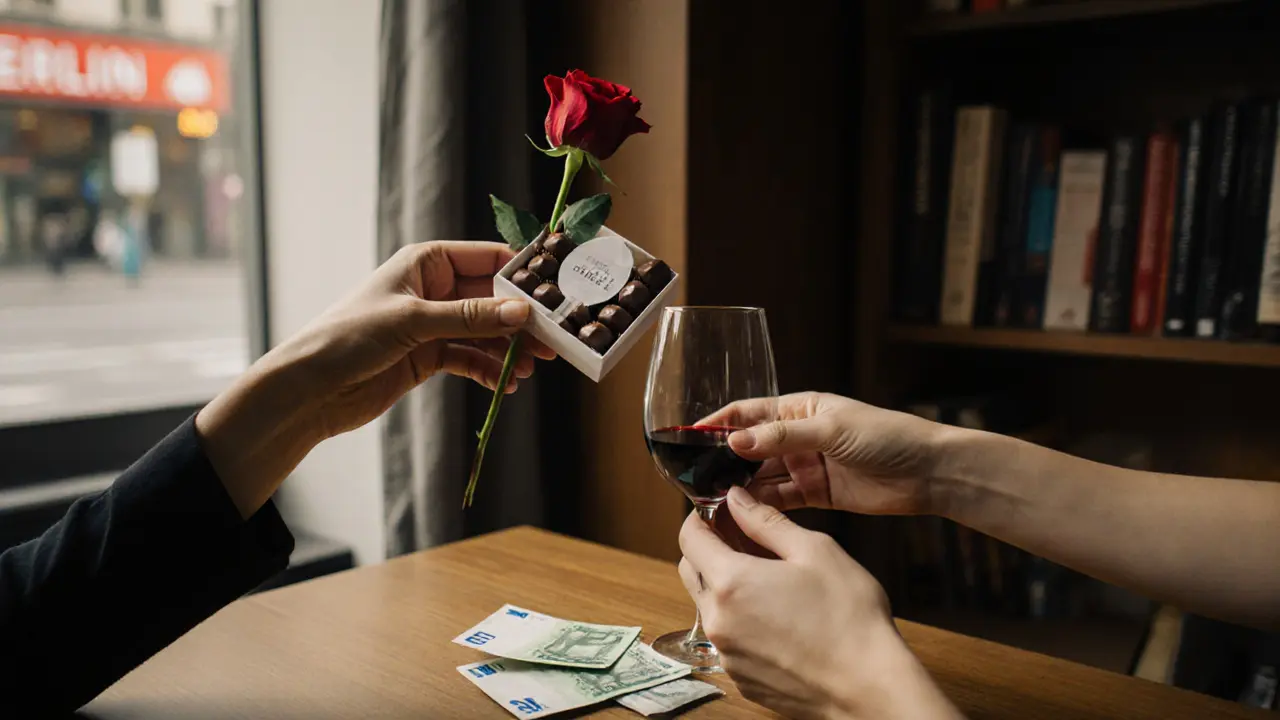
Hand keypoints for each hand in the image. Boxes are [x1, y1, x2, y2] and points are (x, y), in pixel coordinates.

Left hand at [268, 241, 553, 437]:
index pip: (489, 258)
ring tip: (532, 367)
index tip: (557, 293)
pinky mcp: (430, 356)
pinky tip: (504, 383)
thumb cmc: (350, 337)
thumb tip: (523, 312)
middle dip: (523, 319)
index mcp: (428, 262)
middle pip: (494, 298)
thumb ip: (471, 317)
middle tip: (554, 339)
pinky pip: (471, 358)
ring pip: (487, 331)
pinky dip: (489, 369)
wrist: (311, 389)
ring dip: (510, 349)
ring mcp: (434, 323)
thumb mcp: (414, 321)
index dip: (523, 274)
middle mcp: (435, 288)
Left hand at [678, 488, 961, 718]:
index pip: (689, 538)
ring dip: (726, 588)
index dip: (701, 519)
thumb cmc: (849, 616)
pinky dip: (741, 622)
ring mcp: (727, 654)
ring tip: (769, 582)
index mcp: (731, 582)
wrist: (869, 687)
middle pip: (691, 572)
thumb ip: (767, 521)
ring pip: (709, 607)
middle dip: (709, 550)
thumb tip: (736, 499)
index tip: (719, 512)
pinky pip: (728, 639)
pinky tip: (778, 619)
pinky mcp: (741, 678)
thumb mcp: (815, 550)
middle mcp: (718, 620)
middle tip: (745, 542)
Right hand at [708, 392, 945, 515]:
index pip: (747, 413)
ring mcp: (805, 466)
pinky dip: (759, 507)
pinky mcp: (815, 494)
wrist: (928, 471)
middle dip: (722, 461)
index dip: (718, 425)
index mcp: (800, 408)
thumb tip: (736, 441)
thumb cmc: (886, 436)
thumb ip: (781, 436)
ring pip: (760, 477)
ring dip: (737, 487)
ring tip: (708, 500)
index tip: (688, 439)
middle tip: (693, 478)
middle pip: (749, 448)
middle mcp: (797, 436)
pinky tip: (738, 514)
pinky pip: (778, 500)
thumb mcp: (830, 429)